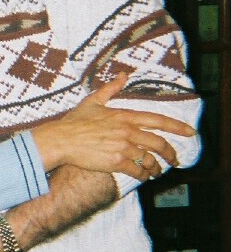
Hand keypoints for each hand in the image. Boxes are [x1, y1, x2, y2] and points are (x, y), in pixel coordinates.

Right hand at [32, 73, 195, 179]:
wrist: (62, 139)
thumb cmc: (75, 121)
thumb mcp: (93, 101)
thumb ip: (111, 88)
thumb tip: (124, 74)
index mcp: (123, 116)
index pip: (157, 120)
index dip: (176, 127)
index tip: (190, 132)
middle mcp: (127, 131)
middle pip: (158, 143)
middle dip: (171, 154)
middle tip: (175, 160)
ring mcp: (122, 147)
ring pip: (150, 159)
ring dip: (156, 167)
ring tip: (157, 171)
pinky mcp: (116, 162)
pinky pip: (137, 171)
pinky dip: (143, 175)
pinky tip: (142, 176)